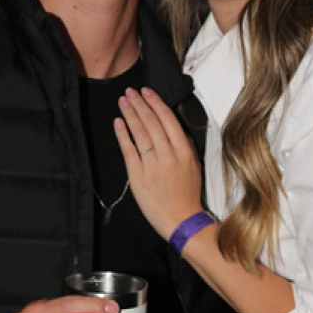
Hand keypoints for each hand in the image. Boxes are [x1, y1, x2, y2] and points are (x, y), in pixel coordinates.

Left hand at [114, 87, 203, 238]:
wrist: (181, 220)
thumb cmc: (187, 196)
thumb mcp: (194, 167)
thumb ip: (186, 147)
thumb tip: (178, 132)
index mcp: (184, 151)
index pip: (168, 120)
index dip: (156, 103)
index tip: (147, 92)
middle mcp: (168, 155)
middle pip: (151, 123)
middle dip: (140, 104)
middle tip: (130, 92)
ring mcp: (152, 165)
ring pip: (140, 133)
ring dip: (130, 114)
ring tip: (123, 102)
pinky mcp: (138, 176)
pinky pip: (129, 150)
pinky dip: (123, 135)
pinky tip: (118, 122)